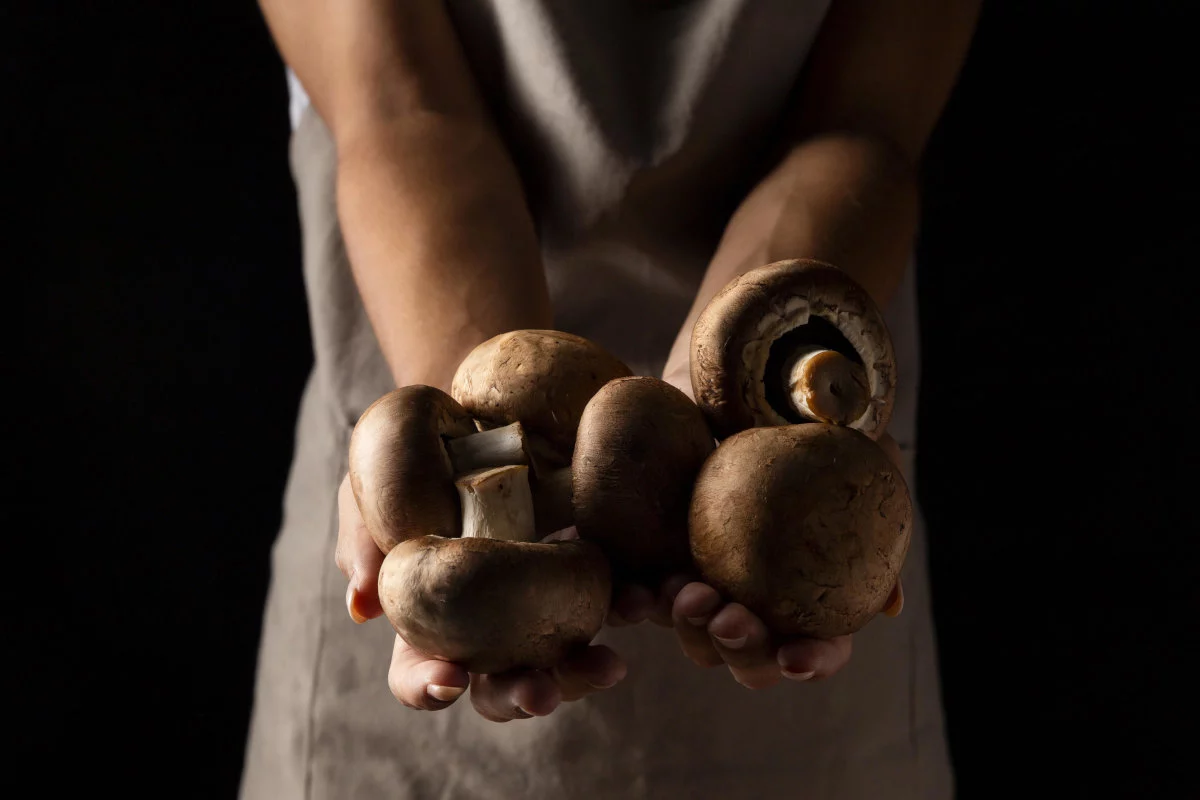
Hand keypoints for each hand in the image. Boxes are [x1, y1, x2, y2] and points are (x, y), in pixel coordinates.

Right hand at [334, 474, 627, 720]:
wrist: (480, 409)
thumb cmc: (414, 460)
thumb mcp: (371, 486)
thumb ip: (361, 538)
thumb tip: (362, 605)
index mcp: (432, 621)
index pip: (423, 674)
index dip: (430, 686)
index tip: (449, 680)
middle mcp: (493, 627)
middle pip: (504, 685)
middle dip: (523, 695)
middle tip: (539, 692)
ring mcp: (545, 602)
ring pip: (566, 658)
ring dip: (584, 671)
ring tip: (606, 666)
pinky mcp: (593, 568)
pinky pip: (617, 598)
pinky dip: (633, 606)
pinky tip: (645, 598)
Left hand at [654, 358, 904, 687]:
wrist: (750, 364)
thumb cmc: (815, 413)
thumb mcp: (864, 456)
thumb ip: (880, 520)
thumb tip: (889, 605)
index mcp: (808, 591)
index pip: (815, 648)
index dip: (810, 662)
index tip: (795, 655)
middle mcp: (755, 596)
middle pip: (749, 657)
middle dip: (741, 653)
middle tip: (731, 618)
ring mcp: (702, 575)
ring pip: (691, 634)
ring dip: (688, 629)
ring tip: (685, 593)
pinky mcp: (652, 549)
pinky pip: (638, 588)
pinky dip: (636, 600)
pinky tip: (639, 587)